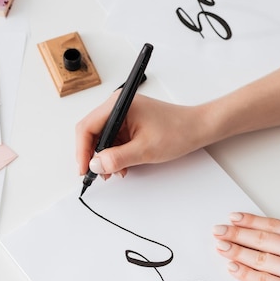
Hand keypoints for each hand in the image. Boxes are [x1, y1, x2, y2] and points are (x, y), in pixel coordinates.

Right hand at [75, 93, 203, 178]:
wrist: (197, 128)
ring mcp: (124, 114)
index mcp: (119, 105)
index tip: (84, 170)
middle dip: (93, 156)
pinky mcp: (130, 123)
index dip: (82, 151)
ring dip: (105, 157)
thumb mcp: (144, 150)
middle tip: (98, 175)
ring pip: (103, 138)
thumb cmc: (177, 132)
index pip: (87, 127)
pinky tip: (122, 166)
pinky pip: (114, 139)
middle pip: (92, 132)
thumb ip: (117, 158)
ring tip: (114, 173)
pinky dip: (115, 154)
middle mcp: (118, 106)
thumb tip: (95, 165)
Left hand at [213, 208, 279, 280]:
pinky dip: (245, 274)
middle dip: (236, 234)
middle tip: (219, 231)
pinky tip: (233, 268)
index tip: (235, 218)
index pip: (275, 226)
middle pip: (262, 240)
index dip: (251, 221)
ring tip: (220, 247)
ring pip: (260, 259)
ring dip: (235, 252)